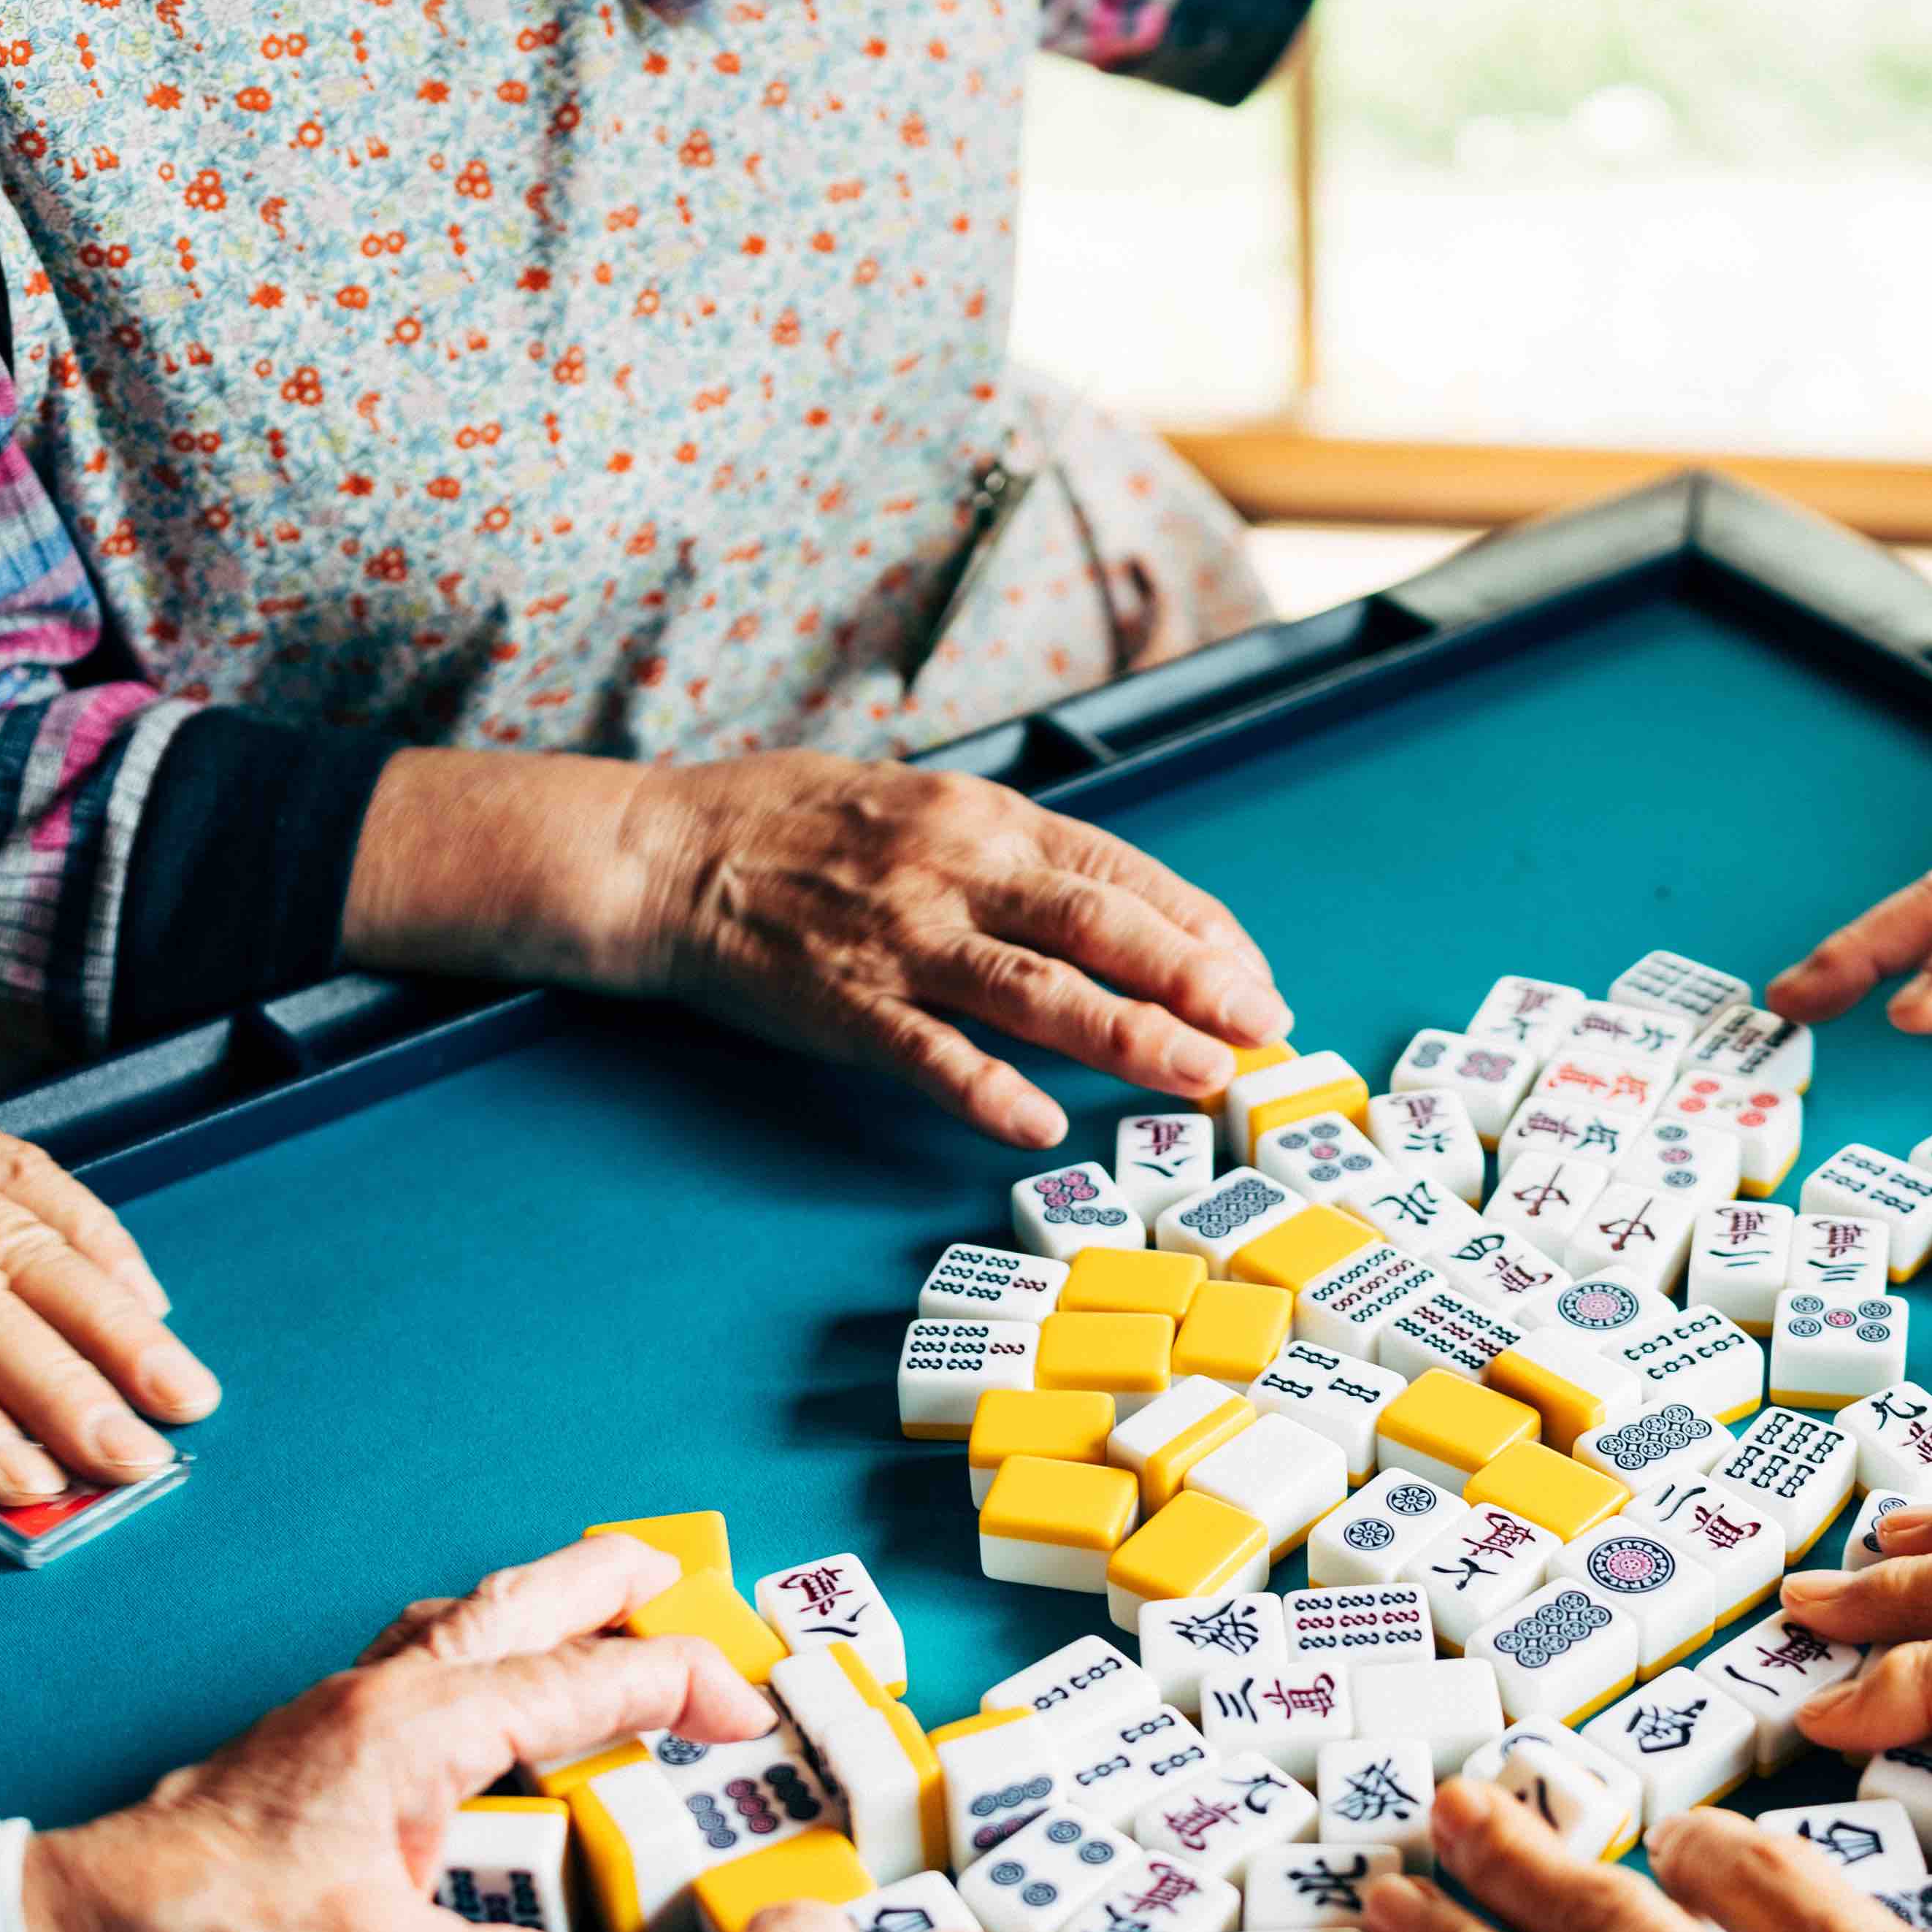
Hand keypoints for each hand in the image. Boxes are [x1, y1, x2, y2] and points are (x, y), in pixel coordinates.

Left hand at [23, 1534, 773, 1931]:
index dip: (683, 1687)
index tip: (748, 1717)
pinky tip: (485, 1707)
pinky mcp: (305, 1757)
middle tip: (679, 1573)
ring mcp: (334, 1720)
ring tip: (597, 1621)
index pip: (586, 1678)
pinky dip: (479, 1662)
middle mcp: (378, 1700)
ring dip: (539, 1612)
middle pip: (519, 1602)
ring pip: (461, 1623)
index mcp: (415, 1728)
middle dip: (608, 1581)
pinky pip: (416, 1670)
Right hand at [344, 748, 1290, 1152]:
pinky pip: (926, 1053)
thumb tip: (1123, 914)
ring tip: (1200, 1074)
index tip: (1258, 981)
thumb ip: (1020, 859)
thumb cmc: (803, 829)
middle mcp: (958, 871)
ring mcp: (902, 940)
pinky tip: (1038, 1124)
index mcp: (988, 819)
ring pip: (1038, 989)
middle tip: (1266, 1031)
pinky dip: (985, 1090)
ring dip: (1128, 1035)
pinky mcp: (845, 1004)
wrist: (665, 851)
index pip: (1125, 875)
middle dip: (1197, 980)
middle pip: (1103, 927)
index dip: (1203, 931)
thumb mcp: (927, 808)